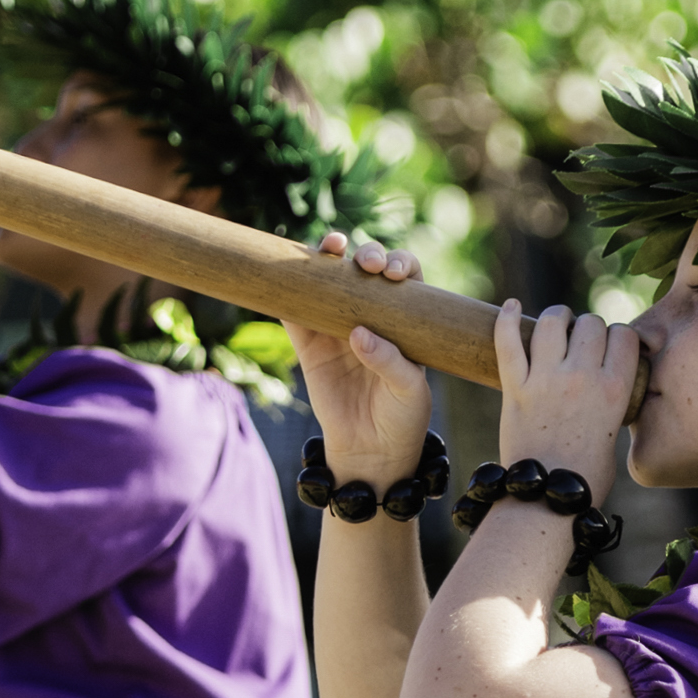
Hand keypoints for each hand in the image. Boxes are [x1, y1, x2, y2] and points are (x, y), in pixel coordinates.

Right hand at [286, 233, 433, 488]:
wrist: (370, 450)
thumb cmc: (402, 417)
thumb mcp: (409, 391)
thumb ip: (390, 361)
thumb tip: (358, 333)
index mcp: (403, 318)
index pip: (404, 278)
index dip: (398, 263)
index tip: (392, 274)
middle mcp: (370, 313)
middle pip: (365, 269)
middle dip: (366, 253)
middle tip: (366, 264)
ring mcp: (337, 327)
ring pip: (327, 280)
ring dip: (325, 257)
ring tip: (330, 248)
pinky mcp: (309, 346)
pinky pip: (294, 314)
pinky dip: (287, 292)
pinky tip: (287, 277)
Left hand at [494, 300, 636, 499]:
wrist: (547, 498)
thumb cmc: (585, 476)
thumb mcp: (614, 433)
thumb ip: (611, 401)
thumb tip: (605, 381)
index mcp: (615, 389)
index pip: (624, 335)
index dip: (618, 336)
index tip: (610, 347)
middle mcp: (583, 377)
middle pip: (590, 323)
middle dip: (587, 327)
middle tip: (580, 341)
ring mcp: (546, 380)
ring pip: (552, 322)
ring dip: (556, 317)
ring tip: (555, 323)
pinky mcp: (515, 388)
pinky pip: (508, 342)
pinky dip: (507, 319)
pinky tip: (511, 306)